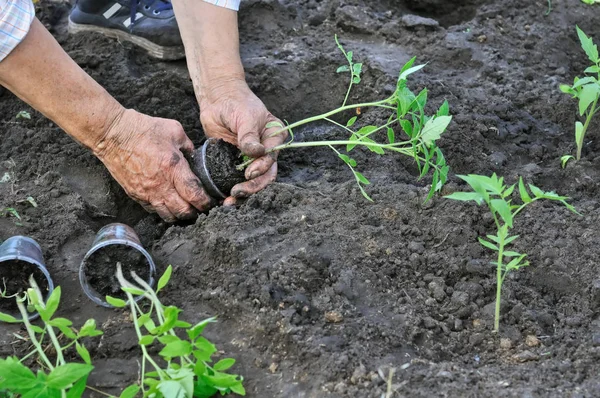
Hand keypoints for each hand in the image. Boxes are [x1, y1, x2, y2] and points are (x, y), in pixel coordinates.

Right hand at [93, 109, 212, 220]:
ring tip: (186, 209)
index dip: (206, 202)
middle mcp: (161, 185)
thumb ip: (189, 146)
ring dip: (179, 215)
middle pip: (183, 211)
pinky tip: (168, 204)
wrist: (112, 134)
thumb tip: (196, 157)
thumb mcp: (174, 130)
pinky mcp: (135, 195)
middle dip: (196, 212)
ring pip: (168, 216)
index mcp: (174, 168)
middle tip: (201, 208)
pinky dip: (163, 211)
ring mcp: (147, 192)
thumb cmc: (143, 129)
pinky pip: (153, 211)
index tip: (211, 202)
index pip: (195, 195)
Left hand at [199, 79, 287, 204]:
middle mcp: (267, 150)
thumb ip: (250, 135)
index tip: (248, 173)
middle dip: (253, 187)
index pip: (272, 157)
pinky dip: (231, 189)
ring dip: (244, 193)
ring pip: (253, 181)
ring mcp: (252, 159)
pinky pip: (237, 179)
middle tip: (237, 192)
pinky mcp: (236, 163)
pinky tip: (224, 198)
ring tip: (229, 201)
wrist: (218, 99)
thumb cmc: (236, 103)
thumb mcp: (245, 116)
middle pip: (266, 175)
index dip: (262, 168)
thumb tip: (257, 152)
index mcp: (275, 137)